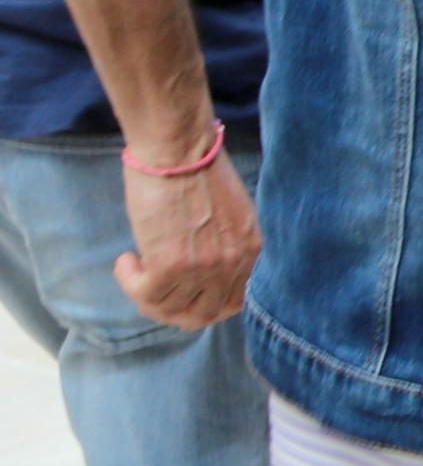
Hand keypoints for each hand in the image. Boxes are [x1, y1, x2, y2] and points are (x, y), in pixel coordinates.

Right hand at [114, 142, 258, 329]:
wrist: (179, 149)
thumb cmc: (197, 172)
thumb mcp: (230, 215)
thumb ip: (224, 246)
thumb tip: (202, 276)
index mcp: (252, 251)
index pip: (233, 302)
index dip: (203, 303)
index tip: (182, 292)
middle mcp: (234, 264)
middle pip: (202, 315)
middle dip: (172, 309)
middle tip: (151, 288)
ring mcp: (204, 268)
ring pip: (169, 310)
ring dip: (145, 294)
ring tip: (136, 265)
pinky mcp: (170, 266)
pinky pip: (145, 296)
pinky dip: (128, 282)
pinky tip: (125, 260)